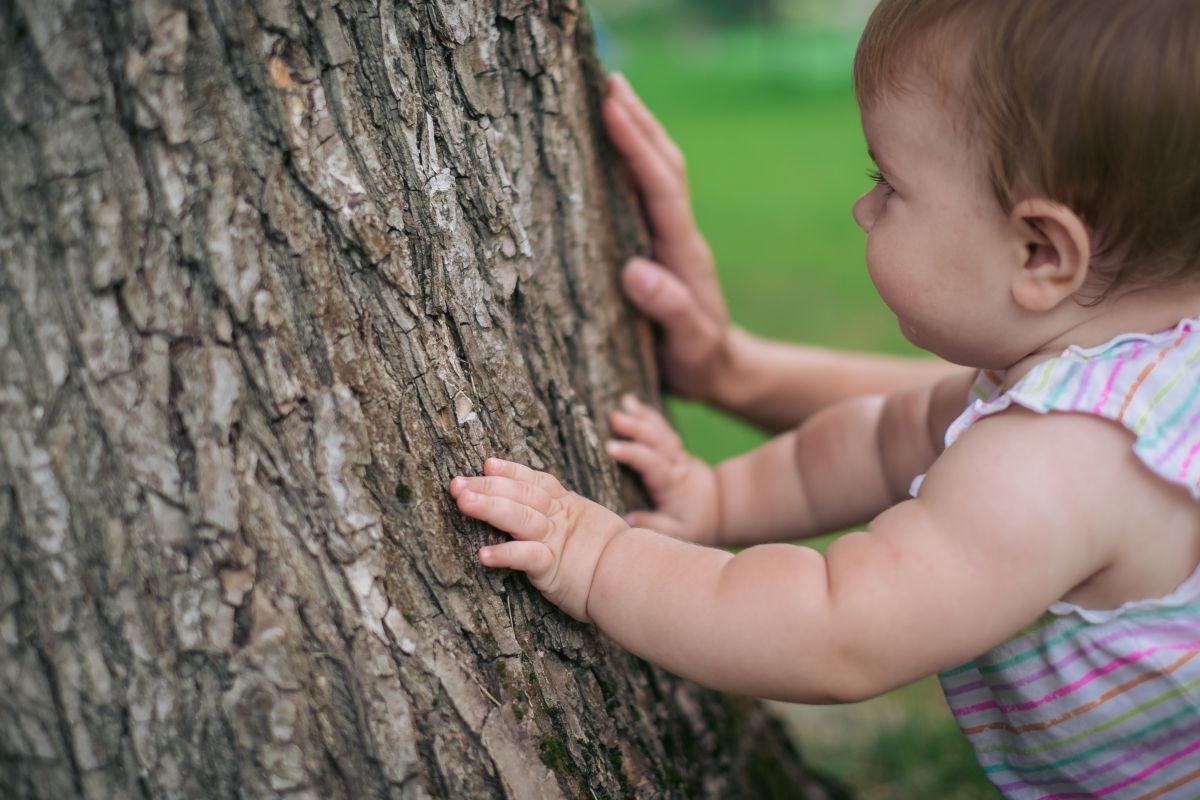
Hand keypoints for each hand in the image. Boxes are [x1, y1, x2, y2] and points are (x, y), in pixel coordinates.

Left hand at [450, 458, 628, 621]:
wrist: (634, 578)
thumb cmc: (612, 557)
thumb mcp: (589, 525)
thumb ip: (565, 514)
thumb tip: (542, 506)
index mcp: (567, 506)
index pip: (535, 482)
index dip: (511, 471)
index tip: (487, 463)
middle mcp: (558, 518)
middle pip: (520, 495)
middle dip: (487, 486)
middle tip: (456, 481)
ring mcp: (555, 541)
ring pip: (519, 517)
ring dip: (489, 507)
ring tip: (462, 502)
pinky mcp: (553, 568)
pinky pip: (527, 557)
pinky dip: (505, 553)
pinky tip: (483, 553)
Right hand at [603, 73, 733, 401]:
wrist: (720, 371)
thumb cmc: (699, 362)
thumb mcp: (688, 346)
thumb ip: (670, 310)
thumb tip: (635, 271)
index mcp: (683, 253)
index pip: (659, 188)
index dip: (636, 147)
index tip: (612, 109)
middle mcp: (680, 236)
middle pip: (664, 165)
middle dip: (640, 122)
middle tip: (611, 81)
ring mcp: (673, 238)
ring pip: (659, 173)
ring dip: (640, 132)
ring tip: (614, 96)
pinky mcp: (662, 246)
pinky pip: (648, 193)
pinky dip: (634, 160)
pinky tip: (616, 148)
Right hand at [607, 395, 720, 544]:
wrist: (721, 507)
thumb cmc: (694, 522)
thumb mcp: (677, 533)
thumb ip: (652, 525)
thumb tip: (626, 519)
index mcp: (673, 484)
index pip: (653, 465)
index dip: (633, 454)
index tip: (610, 447)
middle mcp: (677, 465)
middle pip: (658, 441)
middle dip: (636, 428)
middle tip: (614, 417)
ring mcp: (678, 454)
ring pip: (661, 432)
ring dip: (642, 417)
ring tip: (623, 403)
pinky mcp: (676, 449)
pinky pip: (662, 430)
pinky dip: (649, 416)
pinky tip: (633, 405)